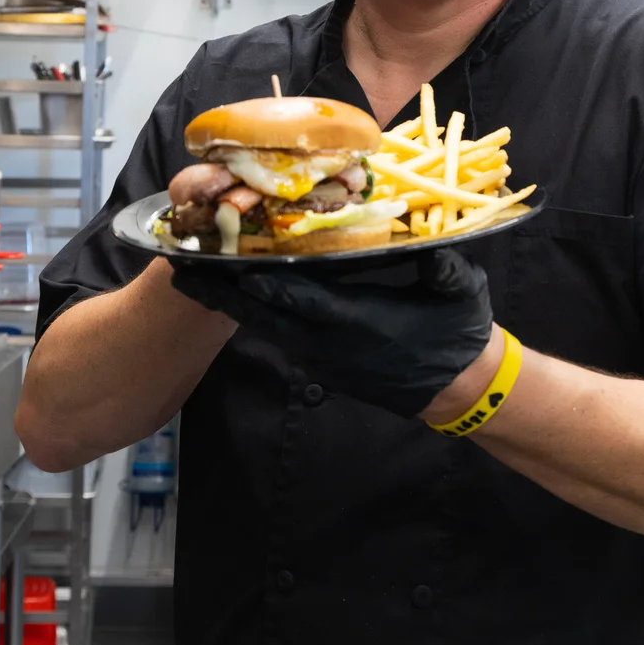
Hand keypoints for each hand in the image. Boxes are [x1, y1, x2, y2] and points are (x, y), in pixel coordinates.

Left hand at [169, 250, 493, 417]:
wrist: (460, 388)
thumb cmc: (460, 334)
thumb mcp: (461, 293)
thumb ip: (444, 271)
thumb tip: (433, 255)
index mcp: (363, 325)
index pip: (306, 302)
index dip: (269, 284)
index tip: (233, 265)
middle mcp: (334, 345)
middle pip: (268, 316)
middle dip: (225, 292)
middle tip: (182, 266)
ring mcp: (325, 357)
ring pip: (267, 327)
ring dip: (230, 303)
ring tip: (192, 275)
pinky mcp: (322, 363)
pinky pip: (280, 334)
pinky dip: (252, 313)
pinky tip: (230, 292)